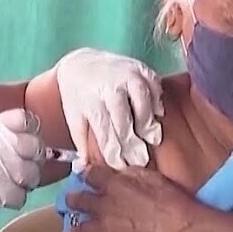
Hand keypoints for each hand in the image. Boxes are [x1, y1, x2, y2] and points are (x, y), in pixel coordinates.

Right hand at [0, 109, 43, 228]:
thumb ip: (1, 135)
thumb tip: (22, 140)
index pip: (29, 120)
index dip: (30, 132)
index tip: (23, 141)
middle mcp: (7, 143)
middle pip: (38, 148)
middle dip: (31, 159)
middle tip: (17, 167)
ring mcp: (9, 169)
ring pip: (34, 175)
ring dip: (24, 182)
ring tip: (7, 184)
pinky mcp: (6, 193)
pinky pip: (22, 197)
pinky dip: (13, 200)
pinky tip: (0, 197)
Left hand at [55, 48, 163, 168]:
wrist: (82, 63)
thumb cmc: (79, 97)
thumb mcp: (74, 118)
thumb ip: (81, 143)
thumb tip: (82, 168)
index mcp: (91, 100)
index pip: (105, 130)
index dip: (114, 151)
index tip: (121, 166)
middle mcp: (109, 86)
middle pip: (124, 118)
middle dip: (133, 142)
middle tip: (142, 160)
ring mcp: (126, 74)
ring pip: (142, 99)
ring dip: (148, 121)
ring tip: (152, 139)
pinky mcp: (140, 67)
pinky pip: (154, 84)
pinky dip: (157, 99)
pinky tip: (158, 115)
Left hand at [64, 162, 201, 231]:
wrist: (182, 228)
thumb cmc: (172, 200)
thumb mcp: (152, 177)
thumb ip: (131, 174)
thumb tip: (119, 174)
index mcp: (114, 185)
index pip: (92, 175)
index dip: (89, 175)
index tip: (87, 176)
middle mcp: (104, 207)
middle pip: (80, 201)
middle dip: (74, 201)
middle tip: (70, 202)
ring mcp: (106, 230)